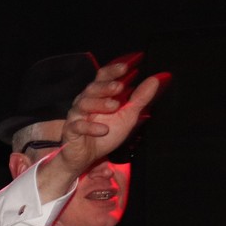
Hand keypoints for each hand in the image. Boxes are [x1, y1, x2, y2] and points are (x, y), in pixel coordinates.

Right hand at [50, 54, 167, 183]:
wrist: (87, 157)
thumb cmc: (105, 133)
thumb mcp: (128, 115)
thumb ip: (140, 98)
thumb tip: (155, 79)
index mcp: (98, 95)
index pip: (102, 77)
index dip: (112, 71)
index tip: (125, 67)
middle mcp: (85, 102)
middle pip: (91, 88)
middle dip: (105, 86)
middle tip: (119, 87)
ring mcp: (76, 116)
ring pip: (83, 104)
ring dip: (99, 103)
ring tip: (114, 106)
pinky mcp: (70, 131)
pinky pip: (77, 126)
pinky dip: (90, 127)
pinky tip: (103, 129)